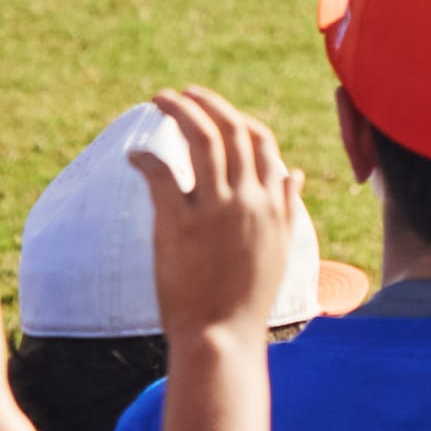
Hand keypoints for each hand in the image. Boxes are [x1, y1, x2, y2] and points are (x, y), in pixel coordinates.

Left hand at [128, 87, 305, 345]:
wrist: (223, 337)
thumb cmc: (247, 300)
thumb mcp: (278, 249)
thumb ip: (286, 207)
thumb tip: (295, 173)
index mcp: (272, 205)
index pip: (262, 143)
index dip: (237, 118)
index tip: (214, 111)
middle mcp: (248, 201)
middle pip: (231, 130)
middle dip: (205, 102)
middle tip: (180, 93)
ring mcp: (216, 211)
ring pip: (202, 139)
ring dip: (178, 111)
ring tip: (159, 100)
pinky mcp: (180, 224)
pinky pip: (162, 172)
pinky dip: (146, 156)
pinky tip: (134, 156)